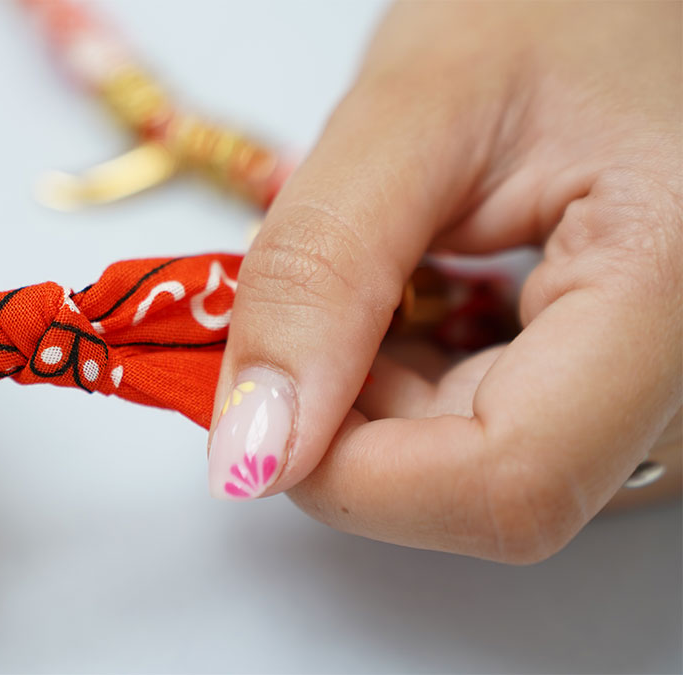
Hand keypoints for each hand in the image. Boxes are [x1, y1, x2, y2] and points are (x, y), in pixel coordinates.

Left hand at [209, 1, 679, 561]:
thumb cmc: (566, 6)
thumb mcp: (415, 111)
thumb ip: (320, 274)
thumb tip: (252, 449)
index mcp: (674, 289)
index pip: (506, 486)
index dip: (352, 474)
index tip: (253, 409)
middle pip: (487, 489)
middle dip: (352, 420)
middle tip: (312, 302)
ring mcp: (670, 393)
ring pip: (484, 476)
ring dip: (382, 402)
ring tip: (388, 271)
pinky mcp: (633, 388)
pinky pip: (504, 436)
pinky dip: (421, 388)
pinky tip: (421, 300)